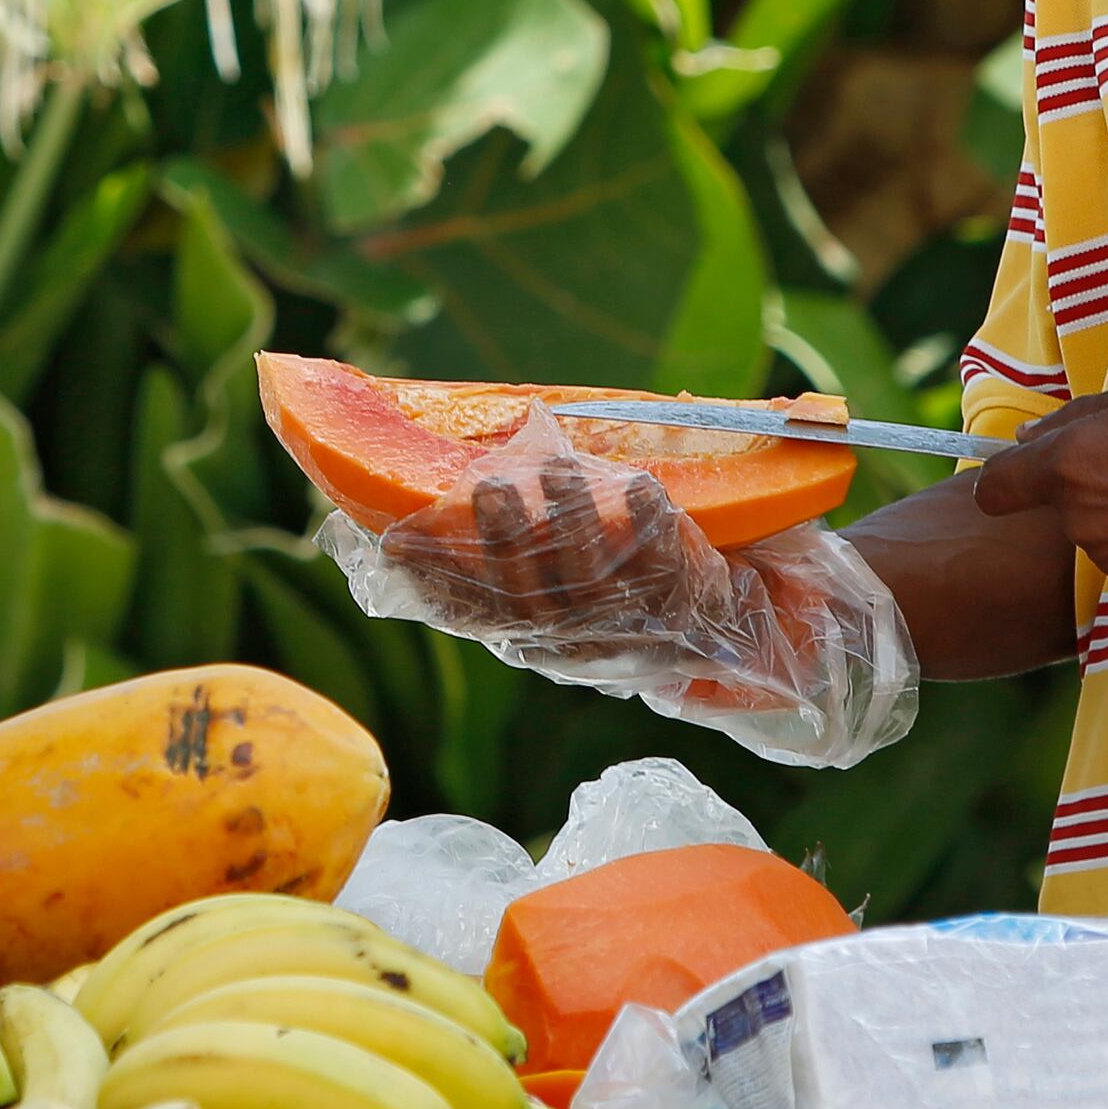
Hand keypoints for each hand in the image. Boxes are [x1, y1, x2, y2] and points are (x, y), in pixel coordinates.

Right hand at [369, 445, 733, 644]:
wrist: (708, 624)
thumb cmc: (605, 585)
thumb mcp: (543, 582)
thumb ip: (488, 560)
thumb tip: (399, 538)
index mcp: (529, 634)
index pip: (473, 612)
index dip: (438, 580)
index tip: (406, 538)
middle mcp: (571, 641)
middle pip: (529, 598)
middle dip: (505, 541)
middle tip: (490, 486)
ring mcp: (626, 629)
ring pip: (592, 580)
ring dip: (573, 519)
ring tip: (560, 468)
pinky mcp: (678, 609)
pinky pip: (662, 568)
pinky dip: (648, 525)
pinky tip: (639, 486)